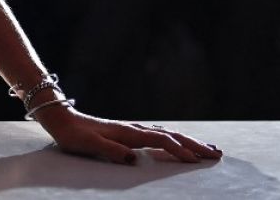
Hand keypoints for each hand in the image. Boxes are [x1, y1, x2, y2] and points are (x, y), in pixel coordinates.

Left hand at [38, 108, 220, 164]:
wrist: (62, 120)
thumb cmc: (74, 135)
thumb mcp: (89, 145)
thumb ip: (110, 151)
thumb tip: (134, 159)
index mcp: (127, 133)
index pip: (160, 140)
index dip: (178, 150)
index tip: (196, 160)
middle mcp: (134, 129)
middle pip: (171, 135)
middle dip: (194, 144)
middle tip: (217, 154)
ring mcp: (132, 130)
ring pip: (167, 134)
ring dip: (189, 141)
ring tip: (209, 148)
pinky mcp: (129, 133)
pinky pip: (159, 135)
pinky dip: (175, 139)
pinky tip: (181, 143)